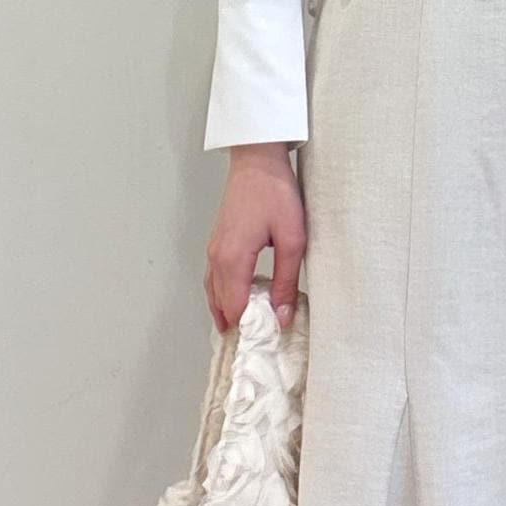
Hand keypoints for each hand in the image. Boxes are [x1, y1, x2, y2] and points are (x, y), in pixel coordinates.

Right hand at [205, 142, 305, 331]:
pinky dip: (221, 297)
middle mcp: (216, 258)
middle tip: (257, 345)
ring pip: (213, 294)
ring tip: (244, 333)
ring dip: (226, 313)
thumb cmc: (276, 194)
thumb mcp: (292, 240)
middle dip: (238, 326)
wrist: (257, 160)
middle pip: (221, 305)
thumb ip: (286, 282)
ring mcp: (213, 250)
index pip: (236, 309)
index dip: (250, 329)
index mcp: (233, 260)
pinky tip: (235, 303)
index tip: (268, 343)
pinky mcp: (216, 243)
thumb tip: (281, 317)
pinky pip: (213, 280)